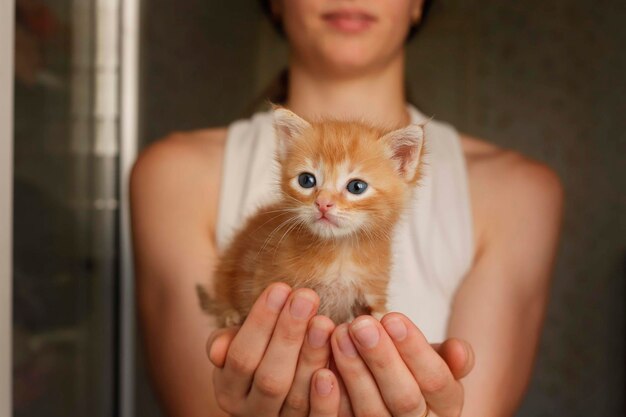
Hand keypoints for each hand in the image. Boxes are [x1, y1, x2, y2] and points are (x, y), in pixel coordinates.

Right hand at [207, 283, 340, 415]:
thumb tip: (219, 348)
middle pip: (270, 378)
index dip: (260, 322)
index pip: (241, 357)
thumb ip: (228, 342)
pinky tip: (335, 366)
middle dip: (288, 334)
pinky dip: (327, 397)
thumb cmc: (262, 353)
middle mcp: (252, 414)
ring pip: (296, 398)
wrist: (286, 382)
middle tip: (306, 296)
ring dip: (311, 357)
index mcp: (229, 391)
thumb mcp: (239, 345)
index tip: (280, 287)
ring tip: (324, 321)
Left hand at [331, 313, 474, 416]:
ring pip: (371, 413)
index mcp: (446, 406)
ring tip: (339, 334)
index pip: (436, 380)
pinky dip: (331, 400)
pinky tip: (321, 370)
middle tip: (360, 324)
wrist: (392, 401)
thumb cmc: (414, 372)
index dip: (415, 350)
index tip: (392, 317)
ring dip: (354, 373)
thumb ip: (449, 358)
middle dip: (381, 359)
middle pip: (404, 399)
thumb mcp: (436, 364)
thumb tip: (458, 349)